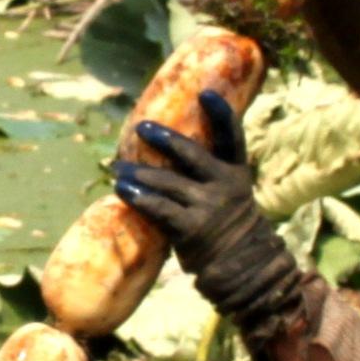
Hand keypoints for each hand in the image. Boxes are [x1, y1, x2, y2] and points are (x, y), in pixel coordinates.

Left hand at [111, 86, 309, 335]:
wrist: (242, 268)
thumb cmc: (227, 226)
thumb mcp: (230, 195)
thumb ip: (208, 175)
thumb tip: (170, 149)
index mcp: (236, 173)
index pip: (232, 137)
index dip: (221, 113)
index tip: (206, 93)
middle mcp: (223, 186)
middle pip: (191, 153)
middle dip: (165, 138)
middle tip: (142, 128)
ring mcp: (207, 207)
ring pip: (166, 182)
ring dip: (138, 174)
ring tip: (118, 167)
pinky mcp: (190, 228)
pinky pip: (157, 208)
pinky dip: (137, 198)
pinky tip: (122, 191)